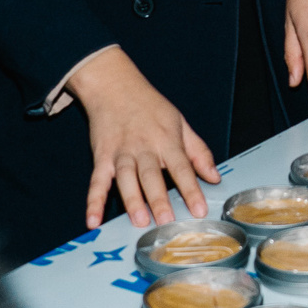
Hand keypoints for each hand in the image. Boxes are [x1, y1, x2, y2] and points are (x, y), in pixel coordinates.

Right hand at [64, 46, 218, 228]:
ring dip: (132, 200)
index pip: (182, 168)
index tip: (200, 210)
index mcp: (167, 140)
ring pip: (126, 178)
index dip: (192, 190)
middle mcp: (144, 147)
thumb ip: (198, 152)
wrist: (114, 85)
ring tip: (139, 221)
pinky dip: (93, 201)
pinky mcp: (101, 156)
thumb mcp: (180, 123)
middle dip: (159, 199)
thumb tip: (215, 177)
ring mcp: (120, 152)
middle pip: (152, 175)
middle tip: (166, 221)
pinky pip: (97, 181)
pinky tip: (92, 220)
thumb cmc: (150, 106)